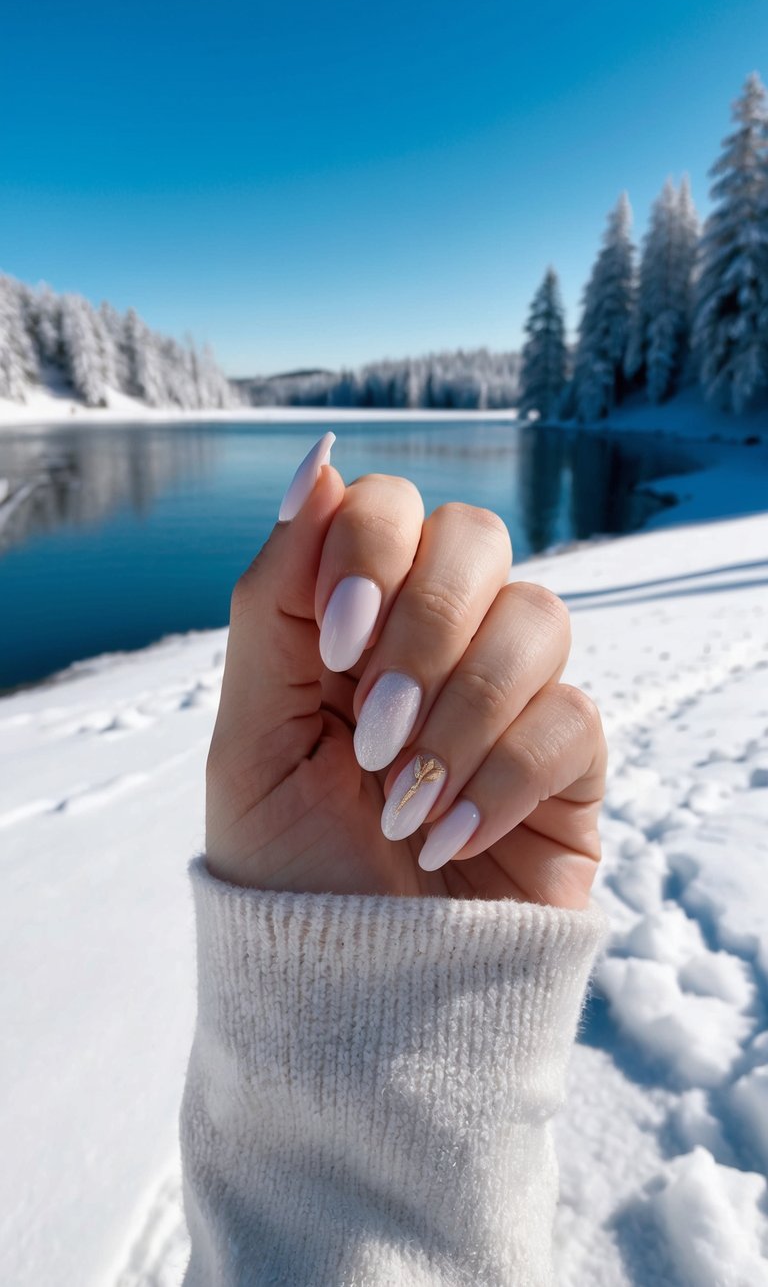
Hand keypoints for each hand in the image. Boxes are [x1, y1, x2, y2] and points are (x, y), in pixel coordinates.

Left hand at [205, 436, 605, 906]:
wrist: (352, 997)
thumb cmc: (290, 869)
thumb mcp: (251, 734)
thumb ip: (275, 598)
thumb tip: (316, 460)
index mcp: (356, 623)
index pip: (389, 508)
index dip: (369, 549)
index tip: (332, 645)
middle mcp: (439, 644)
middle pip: (476, 534)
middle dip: (422, 625)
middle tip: (372, 724)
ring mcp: (511, 699)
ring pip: (537, 618)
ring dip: (459, 711)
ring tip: (403, 801)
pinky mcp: (569, 767)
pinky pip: (573, 719)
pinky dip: (501, 778)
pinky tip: (449, 840)